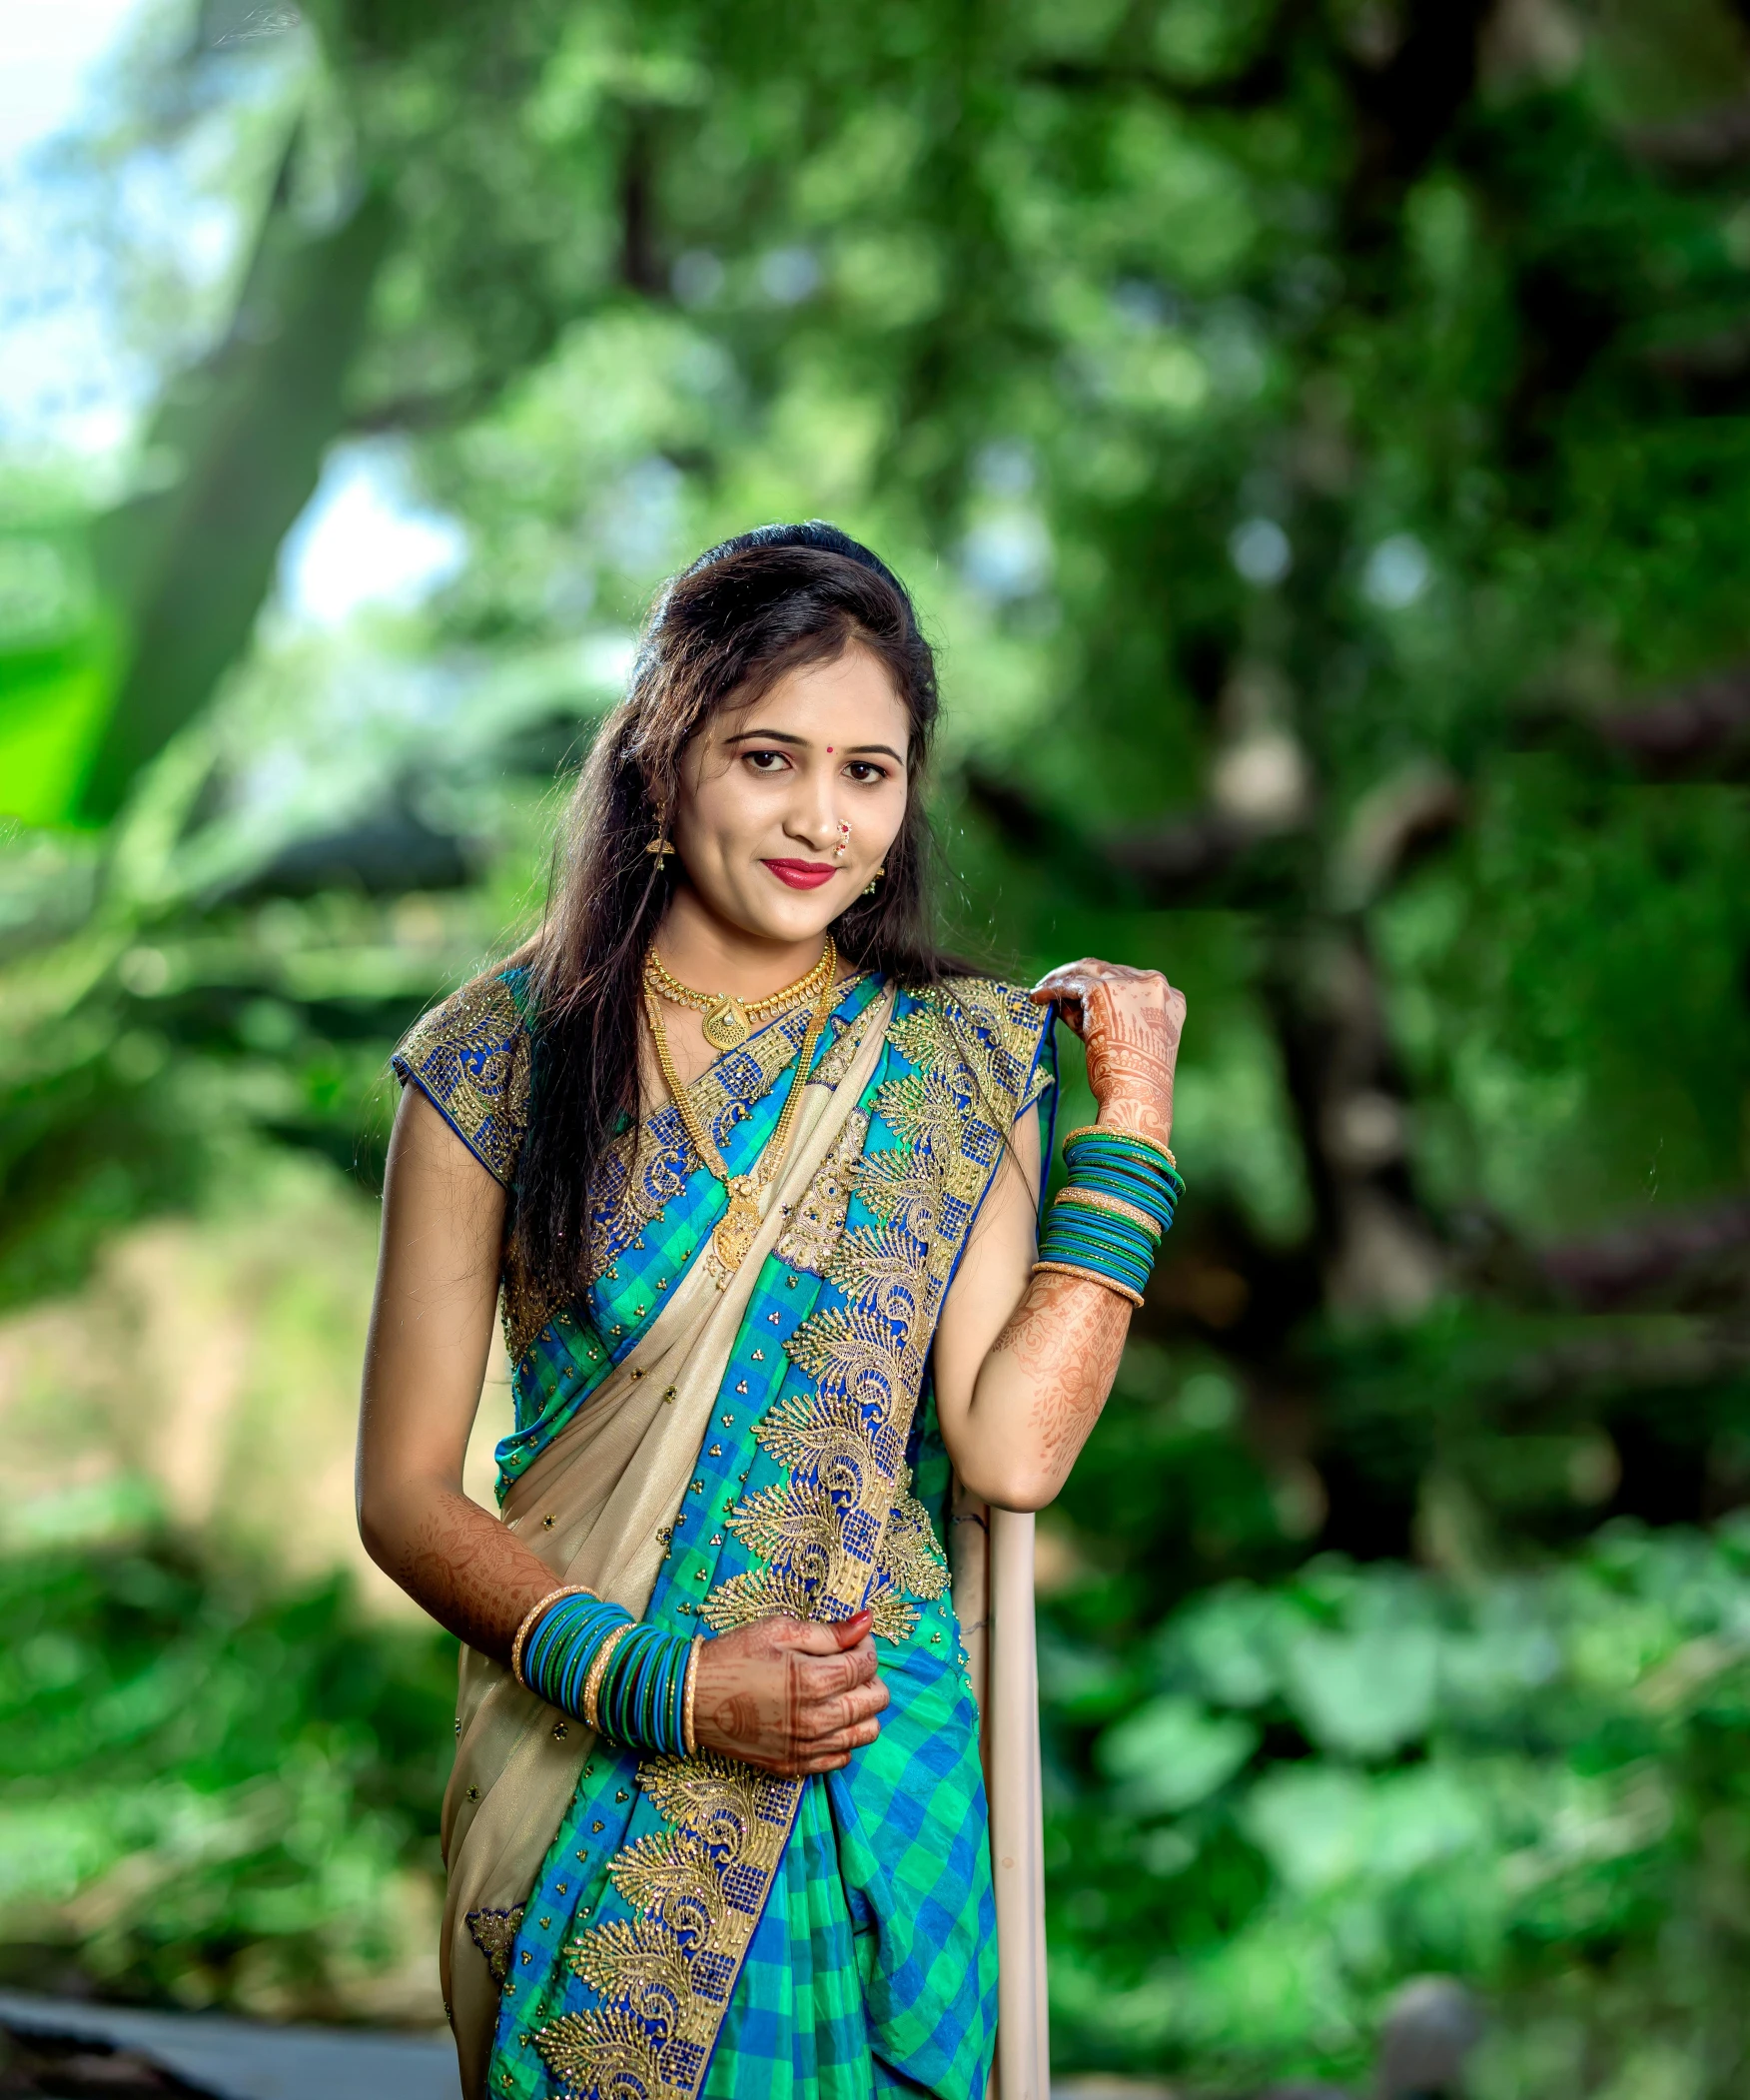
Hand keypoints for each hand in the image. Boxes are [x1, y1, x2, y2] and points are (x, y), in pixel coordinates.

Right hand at [691, 1610, 887, 1773]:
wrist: (691, 1697)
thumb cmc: (734, 1656)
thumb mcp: (779, 1630)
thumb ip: (829, 1632)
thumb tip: (867, 1621)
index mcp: (815, 1680)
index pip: (867, 1665)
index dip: (865, 1646)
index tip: (852, 1639)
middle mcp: (817, 1719)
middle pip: (875, 1701)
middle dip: (869, 1677)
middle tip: (848, 1663)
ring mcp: (807, 1747)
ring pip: (865, 1733)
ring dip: (861, 1709)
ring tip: (840, 1692)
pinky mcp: (794, 1766)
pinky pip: (840, 1759)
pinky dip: (843, 1739)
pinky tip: (825, 1719)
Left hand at [1031, 958, 1184, 1150]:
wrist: (1137, 1095)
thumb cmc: (1134, 1081)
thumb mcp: (1130, 1041)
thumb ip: (1109, 1017)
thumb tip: (1070, 1003)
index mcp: (1170, 999)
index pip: (1130, 981)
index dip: (1103, 986)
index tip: (1081, 995)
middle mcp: (1154, 984)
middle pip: (1109, 971)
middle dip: (1081, 979)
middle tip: (1056, 988)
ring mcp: (1129, 984)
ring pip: (1088, 971)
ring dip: (1063, 979)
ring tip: (1042, 991)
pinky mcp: (1102, 991)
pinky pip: (1071, 985)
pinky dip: (1053, 989)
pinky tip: (1037, 997)